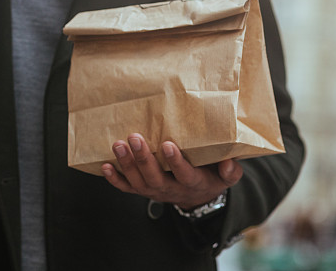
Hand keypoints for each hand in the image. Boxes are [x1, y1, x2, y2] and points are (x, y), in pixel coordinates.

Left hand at [101, 133, 242, 209]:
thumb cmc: (211, 176)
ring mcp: (155, 191)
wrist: (198, 197)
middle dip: (143, 159)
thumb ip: (231, 170)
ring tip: (118, 144)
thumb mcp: (227, 177)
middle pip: (155, 178)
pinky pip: (127, 188)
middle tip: (134, 138)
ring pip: (138, 182)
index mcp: (193, 183)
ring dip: (126, 165)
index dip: (176, 162)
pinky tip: (104, 166)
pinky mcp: (143, 190)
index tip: (168, 144)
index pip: (184, 175)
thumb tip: (228, 163)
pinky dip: (114, 179)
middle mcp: (171, 189)